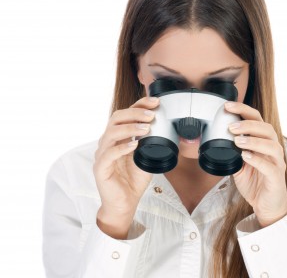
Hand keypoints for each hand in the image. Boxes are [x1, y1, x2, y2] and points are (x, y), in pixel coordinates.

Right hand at [94, 96, 159, 218]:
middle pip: (116, 118)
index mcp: (118, 137)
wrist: (125, 203)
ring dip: (130, 128)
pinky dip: (122, 147)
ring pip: (111, 133)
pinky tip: (134, 145)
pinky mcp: (100, 169)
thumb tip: (167, 128)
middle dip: (135, 113)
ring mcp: (102, 155)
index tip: (155, 102)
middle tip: (151, 114)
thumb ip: (152, 142)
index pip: (125, 114)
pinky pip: (108, 154)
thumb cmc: (133, 179)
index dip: (139, 105)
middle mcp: (107, 142)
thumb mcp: (147, 156)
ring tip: (146, 128)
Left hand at [224, 101, 286, 226]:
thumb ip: (232, 150)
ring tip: (237, 140)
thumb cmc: (254, 181)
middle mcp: (272, 149)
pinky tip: (245, 156)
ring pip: (271, 145)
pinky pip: (270, 166)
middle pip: (266, 129)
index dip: (243, 110)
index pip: (257, 119)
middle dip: (248, 124)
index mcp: (263, 141)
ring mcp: (277, 163)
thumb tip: (215, 138)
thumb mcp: (239, 163)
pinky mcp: (276, 177)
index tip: (227, 106)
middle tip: (231, 126)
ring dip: (253, 140)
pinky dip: (257, 159)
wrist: (266, 206)